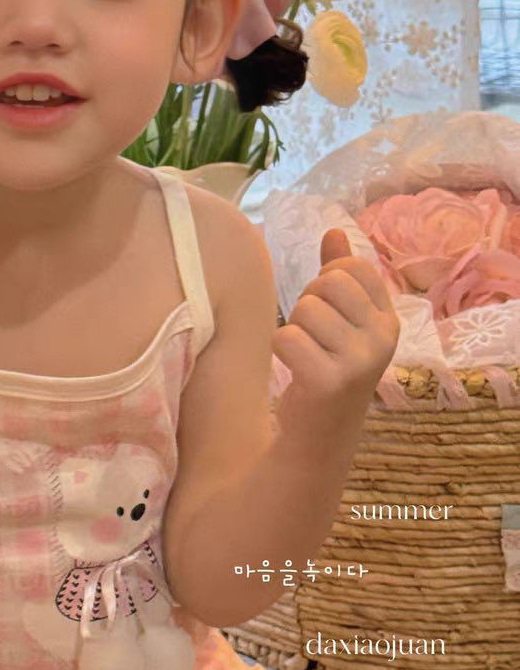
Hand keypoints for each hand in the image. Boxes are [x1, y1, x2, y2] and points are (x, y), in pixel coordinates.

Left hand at [273, 228, 399, 410]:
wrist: (318, 438)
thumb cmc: (327, 371)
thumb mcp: (341, 322)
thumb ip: (339, 275)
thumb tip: (334, 230)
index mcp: (389, 320)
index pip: (354, 267)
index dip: (327, 280)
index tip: (328, 313)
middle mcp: (382, 339)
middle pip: (327, 283)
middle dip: (306, 302)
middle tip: (311, 336)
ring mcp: (359, 361)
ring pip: (305, 309)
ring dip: (292, 328)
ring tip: (305, 354)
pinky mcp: (329, 381)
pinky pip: (287, 337)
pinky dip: (280, 349)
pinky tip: (294, 369)